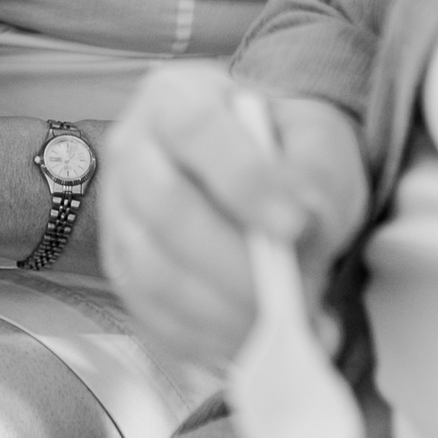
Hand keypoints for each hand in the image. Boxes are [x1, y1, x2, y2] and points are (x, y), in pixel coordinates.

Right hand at [99, 63, 368, 366]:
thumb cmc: (285, 150)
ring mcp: (118, 214)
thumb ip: (317, 171)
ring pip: (154, 272)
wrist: (261, 174)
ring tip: (288, 325)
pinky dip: (209, 341)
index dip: (243, 179)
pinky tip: (256, 340)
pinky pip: (153, 317)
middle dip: (236, 265)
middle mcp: (132, 150)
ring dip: (227, 313)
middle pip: (165, 208)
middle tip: (298, 296)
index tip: (296, 225)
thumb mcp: (319, 140)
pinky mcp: (123, 271)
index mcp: (175, 97)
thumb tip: (305, 223)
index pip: (197, 129)